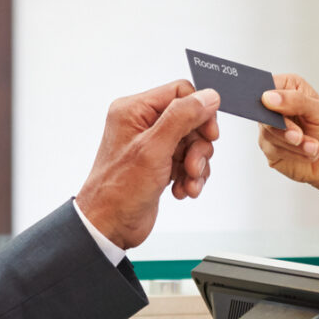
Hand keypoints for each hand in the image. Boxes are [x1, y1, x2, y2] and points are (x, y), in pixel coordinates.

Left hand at [75, 80, 219, 248]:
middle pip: (190, 120)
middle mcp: (142, 124)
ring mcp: (151, 145)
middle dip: (199, 146)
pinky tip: (182, 189)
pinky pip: (187, 161)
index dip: (200, 112)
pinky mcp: (158, 164)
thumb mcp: (154, 148)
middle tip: (194, 166)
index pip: (180, 93)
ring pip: (192, 143)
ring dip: (196, 165)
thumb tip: (207, 97)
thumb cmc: (118, 190)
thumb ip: (182, 117)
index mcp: (134, 110)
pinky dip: (190, 177)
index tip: (209, 133)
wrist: (109, 226)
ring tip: (188, 182)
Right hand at [257, 74, 318, 193]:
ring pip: (268, 132)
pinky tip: (309, 154)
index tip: (271, 104)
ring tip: (314, 147)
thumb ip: (297, 101)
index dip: (267, 95)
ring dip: (294, 143)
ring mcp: (272, 130)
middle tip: (298, 136)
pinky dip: (294, 153)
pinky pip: (274, 149)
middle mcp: (276, 109)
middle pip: (263, 111)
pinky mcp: (271, 150)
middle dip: (283, 126)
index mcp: (289, 89)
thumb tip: (269, 98)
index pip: (268, 85)